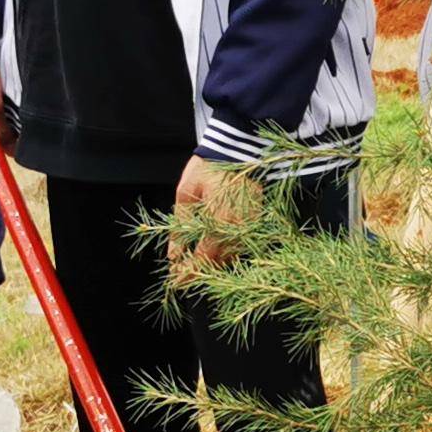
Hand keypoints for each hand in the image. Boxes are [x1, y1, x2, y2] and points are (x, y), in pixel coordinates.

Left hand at [172, 155, 257, 272]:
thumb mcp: (185, 194)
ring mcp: (250, 227)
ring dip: (213, 264)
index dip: (188, 274)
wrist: (238, 150)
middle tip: (182, 276)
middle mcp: (237, 230)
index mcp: (218, 222)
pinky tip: (214, 250)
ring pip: (231, 257)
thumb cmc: (210, 167)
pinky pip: (241, 246)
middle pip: (218, 263)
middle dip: (199, 273)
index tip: (175, 281)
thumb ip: (179, 227)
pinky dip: (227, 252)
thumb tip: (173, 254)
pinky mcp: (257, 223)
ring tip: (195, 265)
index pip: (202, 260)